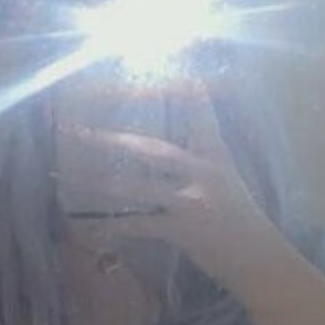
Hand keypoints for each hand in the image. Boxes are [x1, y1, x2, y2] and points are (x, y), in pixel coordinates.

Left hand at [56, 90, 271, 289]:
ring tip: (66, 176)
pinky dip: (112, 228)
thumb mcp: (228, 179)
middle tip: (75, 130)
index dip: (186, 92)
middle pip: (150, 149)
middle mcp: (202, 173)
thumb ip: (201, 158)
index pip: (200, 116)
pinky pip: (137, 225)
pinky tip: (91, 228)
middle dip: (110, 140)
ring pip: (134, 188)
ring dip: (97, 184)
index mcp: (215, 157)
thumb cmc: (240, 220)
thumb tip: (163, 147)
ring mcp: (190, 202)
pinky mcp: (181, 230)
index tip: (171, 65)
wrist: (259, 259)